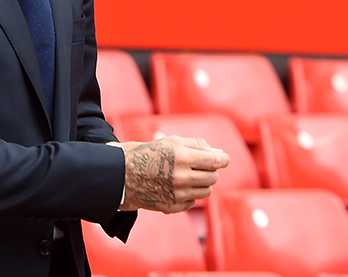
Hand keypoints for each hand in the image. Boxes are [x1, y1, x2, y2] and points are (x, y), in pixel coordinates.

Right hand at [107, 136, 229, 213]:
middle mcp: (181, 177)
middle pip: (213, 177)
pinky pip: (194, 201)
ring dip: (201, 183)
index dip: (222, 159)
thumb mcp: (171, 141)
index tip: (222, 159)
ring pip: (206, 191)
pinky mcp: (174, 206)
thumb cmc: (149, 155)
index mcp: (182, 158)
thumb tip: (219, 154)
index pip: (215, 161)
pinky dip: (190, 194)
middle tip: (197, 165)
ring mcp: (178, 194)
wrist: (124, 175)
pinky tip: (177, 186)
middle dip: (209, 170)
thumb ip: (197, 145)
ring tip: (187, 175)